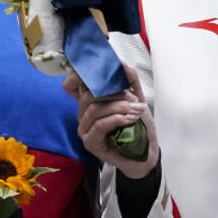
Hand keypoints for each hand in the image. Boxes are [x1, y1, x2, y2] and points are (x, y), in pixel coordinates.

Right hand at [64, 63, 159, 178]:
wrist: (145, 152)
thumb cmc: (138, 126)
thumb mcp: (137, 99)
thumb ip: (130, 82)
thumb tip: (123, 64)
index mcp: (90, 102)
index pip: (72, 86)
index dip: (76, 77)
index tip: (94, 71)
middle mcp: (83, 115)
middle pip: (88, 96)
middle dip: (114, 95)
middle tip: (135, 101)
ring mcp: (84, 129)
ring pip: (94, 110)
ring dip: (119, 107)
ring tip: (137, 111)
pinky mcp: (90, 143)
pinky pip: (98, 125)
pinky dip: (115, 119)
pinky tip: (129, 120)